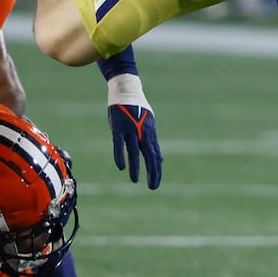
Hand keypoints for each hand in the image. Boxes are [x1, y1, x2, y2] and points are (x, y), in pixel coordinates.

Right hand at [107, 74, 161, 189]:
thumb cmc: (137, 108)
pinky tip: (121, 167)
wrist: (127, 89)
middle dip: (152, 172)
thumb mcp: (149, 124)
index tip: (156, 183)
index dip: (157, 170)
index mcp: (150, 133)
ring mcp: (131, 129)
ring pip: (135, 151)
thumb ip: (152, 142)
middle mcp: (143, 133)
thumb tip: (159, 159)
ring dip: (136, 167)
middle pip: (150, 156)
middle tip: (152, 187)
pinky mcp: (118, 127)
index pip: (156, 156)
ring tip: (135, 181)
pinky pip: (119, 144)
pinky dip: (120, 156)